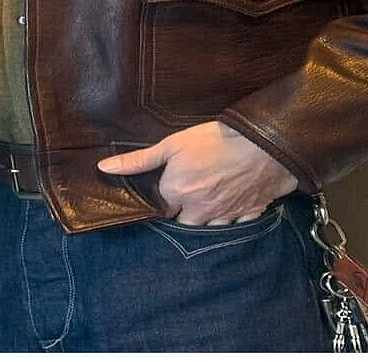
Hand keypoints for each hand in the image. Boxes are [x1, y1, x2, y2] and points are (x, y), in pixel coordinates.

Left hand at [97, 121, 298, 224]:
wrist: (263, 142)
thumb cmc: (216, 139)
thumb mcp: (172, 144)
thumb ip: (138, 160)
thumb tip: (104, 168)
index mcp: (177, 194)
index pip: (160, 209)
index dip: (163, 199)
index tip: (167, 188)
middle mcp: (198, 211)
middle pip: (183, 224)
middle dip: (183, 214)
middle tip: (189, 194)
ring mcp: (225, 216)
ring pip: (209, 229)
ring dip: (207, 219)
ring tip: (210, 198)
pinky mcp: (248, 214)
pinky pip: (237, 225)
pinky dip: (233, 217)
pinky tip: (233, 201)